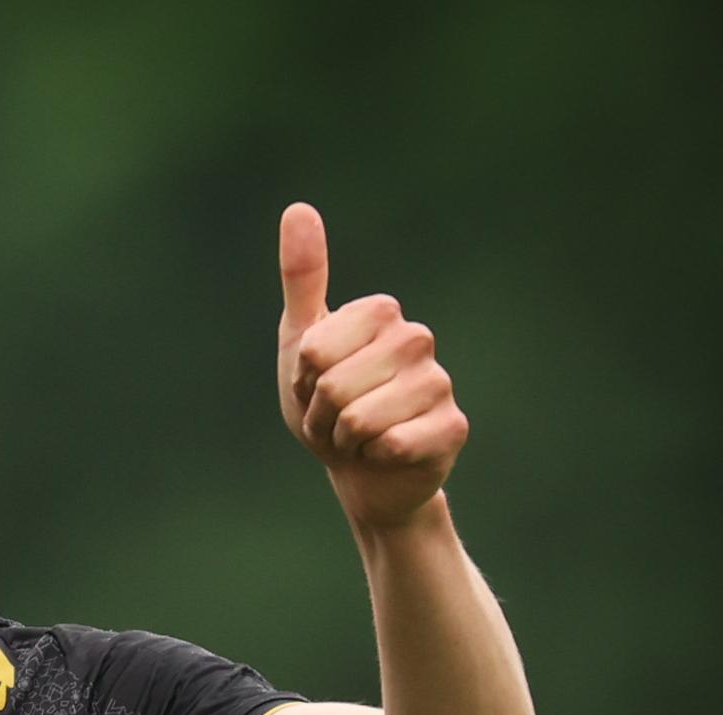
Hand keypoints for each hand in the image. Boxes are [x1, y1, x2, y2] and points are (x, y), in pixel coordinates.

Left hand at [276, 202, 468, 530]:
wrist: (362, 470)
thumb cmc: (328, 403)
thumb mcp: (302, 341)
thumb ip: (303, 277)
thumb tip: (298, 208)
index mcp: (382, 313)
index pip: (314, 350)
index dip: (303, 380)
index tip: (316, 385)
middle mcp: (418, 339)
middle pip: (335, 384)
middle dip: (320, 414)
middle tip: (335, 418)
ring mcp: (440, 383)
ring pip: (360, 418)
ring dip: (343, 440)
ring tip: (356, 437)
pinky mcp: (452, 428)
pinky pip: (391, 444)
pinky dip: (372, 458)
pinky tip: (383, 454)